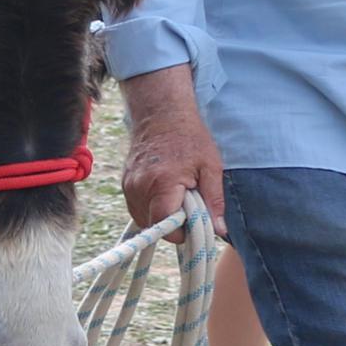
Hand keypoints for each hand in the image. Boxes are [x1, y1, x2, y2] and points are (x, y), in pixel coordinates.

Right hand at [118, 71, 223, 232]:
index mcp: (162, 184)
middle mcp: (140, 188)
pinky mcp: (125, 184)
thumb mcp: (211, 167)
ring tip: (177, 195)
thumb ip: (214, 201)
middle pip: (155, 226)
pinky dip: (152, 207)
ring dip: (162, 216)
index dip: (182, 231)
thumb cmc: (189, 138)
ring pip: (145, 220)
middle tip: (189, 205)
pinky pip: (138, 209)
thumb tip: (220, 230)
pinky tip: (165, 192)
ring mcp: (129, 186)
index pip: (166, 227)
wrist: (161, 113)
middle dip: (174, 223)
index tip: (194, 222)